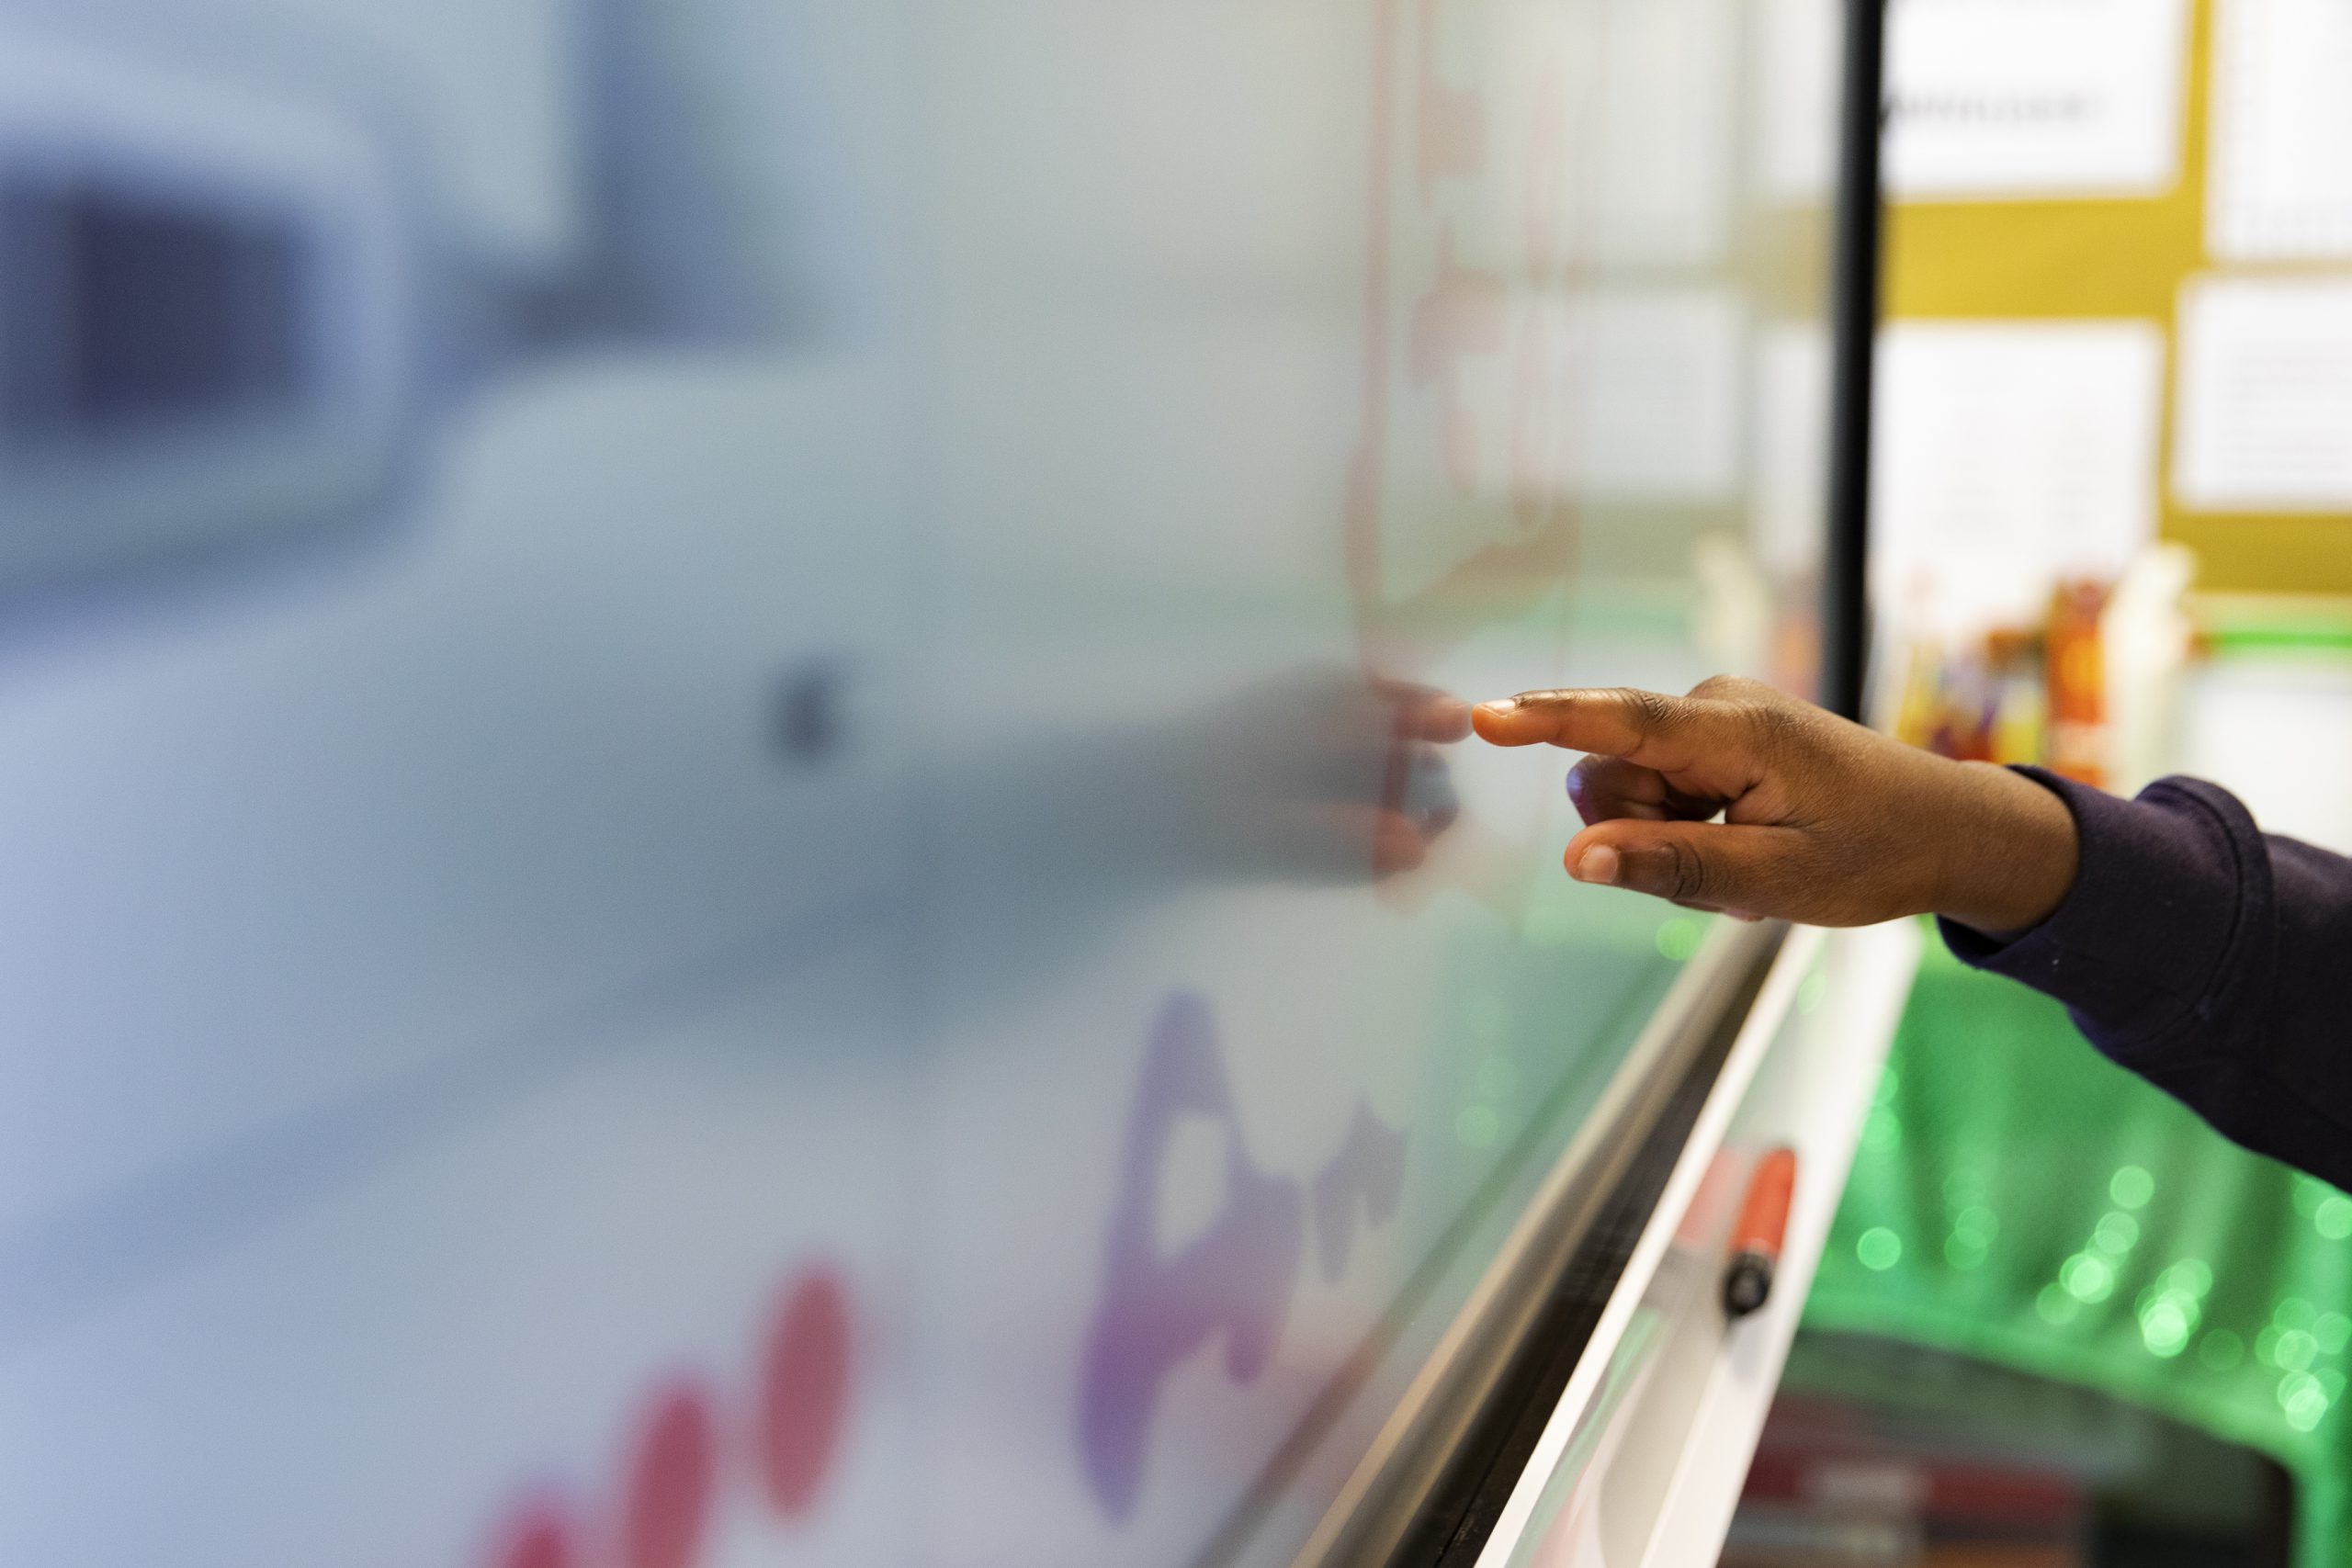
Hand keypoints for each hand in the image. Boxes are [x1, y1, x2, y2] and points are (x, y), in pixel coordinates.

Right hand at [1471, 676, 2079, 931]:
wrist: (1947, 828)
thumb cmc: (1875, 854)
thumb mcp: (1775, 880)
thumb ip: (1669, 866)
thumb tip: (1575, 859)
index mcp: (1740, 731)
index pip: (1621, 721)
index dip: (1545, 721)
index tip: (1481, 718)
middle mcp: (1717, 707)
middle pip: (1610, 773)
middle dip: (1640, 833)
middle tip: (1726, 874)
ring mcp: (1716, 718)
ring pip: (1628, 787)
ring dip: (1668, 837)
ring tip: (1744, 862)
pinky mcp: (1717, 736)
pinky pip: (1658, 786)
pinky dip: (1688, 827)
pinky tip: (1745, 847)